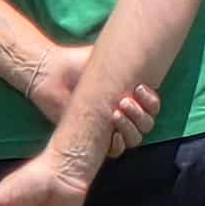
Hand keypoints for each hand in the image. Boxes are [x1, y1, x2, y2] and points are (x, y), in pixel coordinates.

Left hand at [26, 47, 160, 157]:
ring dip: (130, 128)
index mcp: (130, 96)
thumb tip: (146, 55)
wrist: (52, 74)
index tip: (139, 88)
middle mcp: (123, 113)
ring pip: (134, 138)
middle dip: (140, 114)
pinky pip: (115, 151)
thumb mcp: (109, 59)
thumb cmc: (78, 63)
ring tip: (114, 114)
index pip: (152, 106)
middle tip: (124, 101)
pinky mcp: (94, 140)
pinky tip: (112, 133)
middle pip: (146, 124)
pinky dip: (117, 143)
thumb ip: (129, 61)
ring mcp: (109, 128)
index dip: (151, 101)